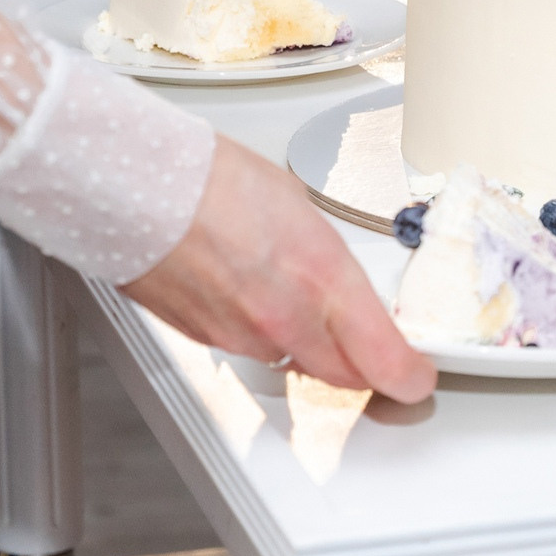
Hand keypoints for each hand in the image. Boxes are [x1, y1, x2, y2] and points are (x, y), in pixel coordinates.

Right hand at [124, 137, 436, 402]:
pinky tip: (246, 290)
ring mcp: (245, 335)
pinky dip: (259, 330)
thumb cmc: (209, 179)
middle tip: (371, 345)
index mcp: (322, 277)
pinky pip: (250, 348)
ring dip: (307, 344)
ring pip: (295, 361)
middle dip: (364, 365)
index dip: (411, 376)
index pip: (387, 359)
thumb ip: (324, 257)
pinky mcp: (208, 340)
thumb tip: (336, 277)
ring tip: (288, 293)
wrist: (137, 188)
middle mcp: (287, 319)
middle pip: (347, 376)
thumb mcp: (298, 205)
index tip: (419, 374)